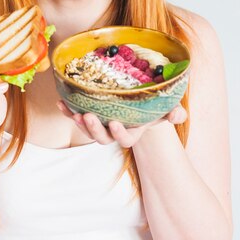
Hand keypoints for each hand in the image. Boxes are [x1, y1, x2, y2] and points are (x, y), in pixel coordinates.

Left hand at [56, 100, 186, 148]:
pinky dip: (67, 111)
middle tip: (88, 117)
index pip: (126, 139)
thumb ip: (174, 112)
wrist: (139, 100)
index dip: (120, 134)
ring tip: (75, 112)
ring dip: (80, 122)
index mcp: (132, 132)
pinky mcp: (89, 115)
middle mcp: (114, 132)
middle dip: (94, 129)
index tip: (115, 123)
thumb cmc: (154, 106)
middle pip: (102, 138)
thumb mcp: (165, 108)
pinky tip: (60, 102)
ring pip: (89, 129)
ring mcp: (101, 125)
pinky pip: (76, 115)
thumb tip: (179, 115)